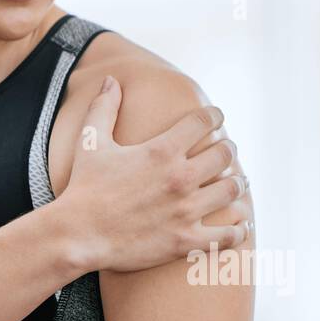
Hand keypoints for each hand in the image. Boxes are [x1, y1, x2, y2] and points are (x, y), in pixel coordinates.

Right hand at [55, 75, 250, 272]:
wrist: (78, 234)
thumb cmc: (84, 187)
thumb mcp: (91, 142)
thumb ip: (105, 107)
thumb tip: (111, 80)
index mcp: (162, 150)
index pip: (203, 122)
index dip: (214, 116)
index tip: (217, 117)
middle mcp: (180, 177)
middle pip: (224, 154)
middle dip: (228, 149)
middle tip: (226, 151)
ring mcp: (186, 211)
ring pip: (232, 190)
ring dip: (238, 184)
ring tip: (238, 183)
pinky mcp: (187, 240)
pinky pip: (228, 235)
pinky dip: (240, 229)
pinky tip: (242, 224)